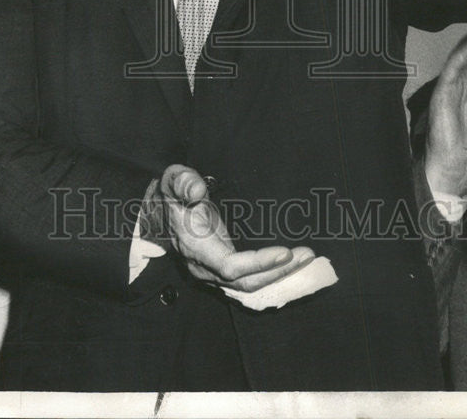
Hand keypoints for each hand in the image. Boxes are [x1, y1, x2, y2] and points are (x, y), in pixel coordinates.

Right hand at [156, 165, 314, 292]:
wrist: (159, 215)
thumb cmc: (171, 195)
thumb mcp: (171, 181)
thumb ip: (182, 182)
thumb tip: (197, 190)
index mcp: (195, 247)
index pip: (230, 266)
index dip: (259, 263)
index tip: (285, 251)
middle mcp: (204, 268)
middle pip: (245, 283)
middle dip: (279, 272)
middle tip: (307, 255)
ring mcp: (214, 273)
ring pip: (250, 286)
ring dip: (281, 275)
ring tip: (307, 258)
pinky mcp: (223, 271)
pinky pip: (250, 282)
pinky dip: (273, 276)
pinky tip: (294, 266)